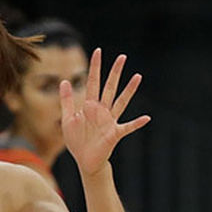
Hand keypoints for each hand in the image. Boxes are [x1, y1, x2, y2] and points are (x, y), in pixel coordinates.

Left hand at [61, 49, 149, 175]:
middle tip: (122, 56)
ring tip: (137, 77)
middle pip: (109, 87)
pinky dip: (136, 123)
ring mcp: (110, 121)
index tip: (97, 51)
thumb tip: (65, 80)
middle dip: (115, 72)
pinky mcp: (114, 133)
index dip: (95, 67)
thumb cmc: (77, 139)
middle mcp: (102, 110)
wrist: (84, 160)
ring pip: (121, 102)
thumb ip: (66, 100)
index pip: (93, 82)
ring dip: (129, 90)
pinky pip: (127, 127)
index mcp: (90, 105)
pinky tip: (146, 118)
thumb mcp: (68, 118)